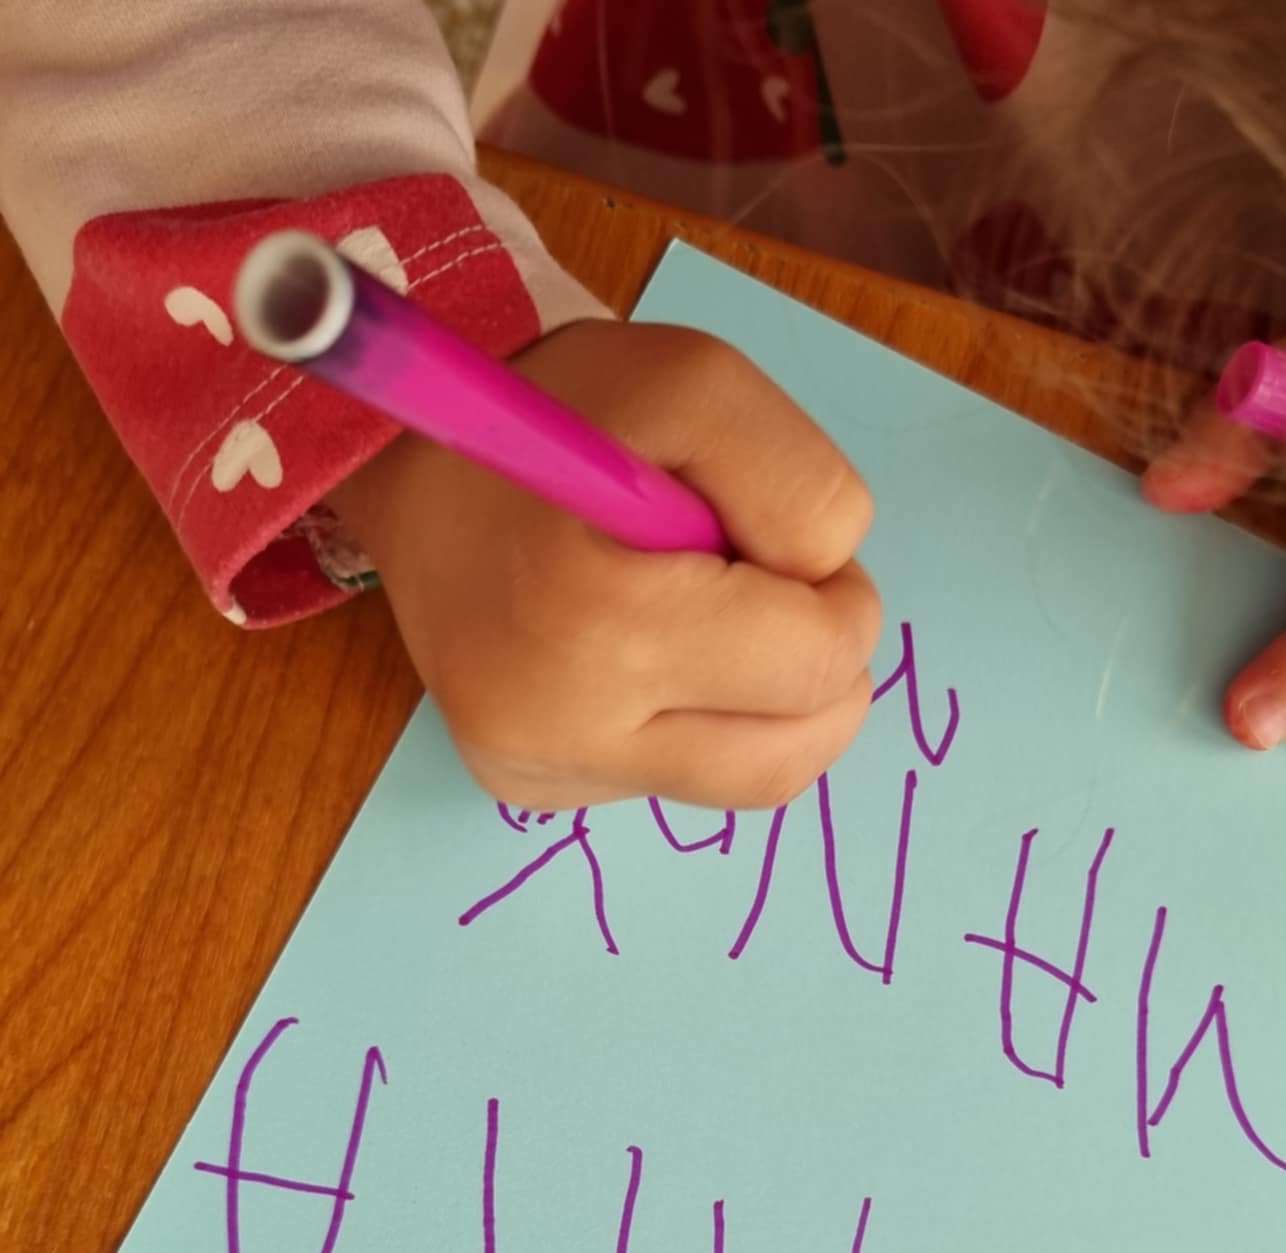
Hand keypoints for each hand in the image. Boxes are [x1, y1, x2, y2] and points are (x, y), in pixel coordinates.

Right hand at [331, 319, 880, 808]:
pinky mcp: (533, 793)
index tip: (779, 543)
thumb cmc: (557, 412)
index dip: (834, 598)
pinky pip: (677, 781)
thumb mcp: (696, 385)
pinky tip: (651, 653)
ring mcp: (543, 773)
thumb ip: (799, 481)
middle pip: (790, 754)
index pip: (812, 665)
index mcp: (596, 621)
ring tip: (712, 615)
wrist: (410, 459)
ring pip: (745, 783)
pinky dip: (701, 720)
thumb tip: (827, 586)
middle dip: (814, 663)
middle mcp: (560, 729)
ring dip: (769, 702)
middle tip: (765, 584)